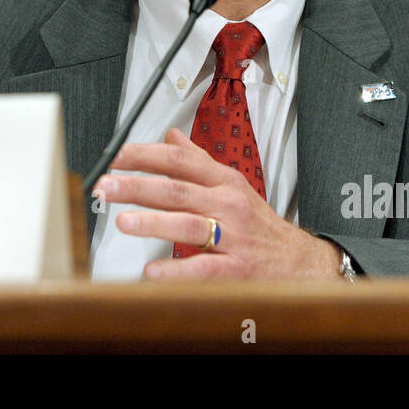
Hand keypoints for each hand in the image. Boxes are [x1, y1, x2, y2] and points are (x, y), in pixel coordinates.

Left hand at [94, 128, 343, 279]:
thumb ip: (199, 162)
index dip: (146, 156)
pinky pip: (204, 267)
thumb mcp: (232, 186)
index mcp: (224, 182)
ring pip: (189, 224)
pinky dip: (177, 270)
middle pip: (177, 189)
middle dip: (137, 186)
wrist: (300, 263)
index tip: (117, 157)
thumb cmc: (260, 226)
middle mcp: (228, 204)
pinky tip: (152, 271)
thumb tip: (171, 137)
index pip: (180, 161)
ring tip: (123, 221)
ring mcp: (233, 236)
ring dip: (153, 222)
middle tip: (107, 186)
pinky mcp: (237, 268)